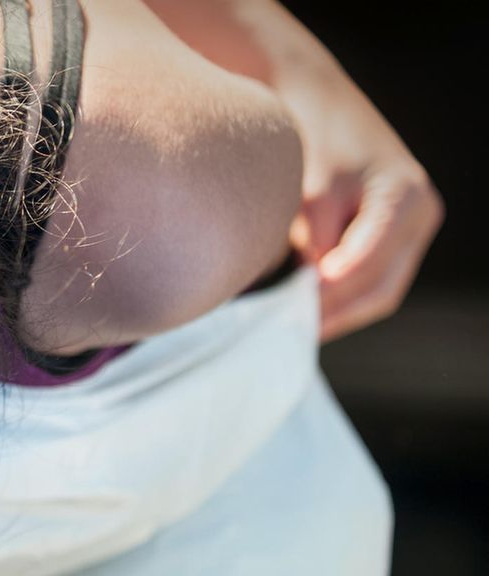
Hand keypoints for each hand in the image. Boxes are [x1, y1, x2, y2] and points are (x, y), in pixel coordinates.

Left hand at [288, 83, 443, 341]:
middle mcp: (419, 215)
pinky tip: (308, 309)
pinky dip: (342, 297)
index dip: (338, 286)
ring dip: (340, 311)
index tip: (306, 303)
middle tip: (294, 330)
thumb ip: (319, 238)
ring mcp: (412, 230)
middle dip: (338, 311)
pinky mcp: (394, 239)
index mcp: (403, 196)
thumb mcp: (312, 190)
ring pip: (380, 290)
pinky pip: (373, 280)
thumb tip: (318, 287)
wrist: (320, 106)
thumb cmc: (312, 142)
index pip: (372, 258)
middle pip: (382, 286)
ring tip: (297, 327)